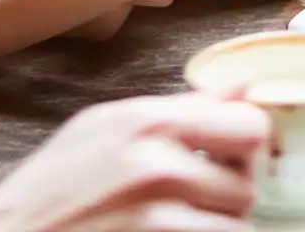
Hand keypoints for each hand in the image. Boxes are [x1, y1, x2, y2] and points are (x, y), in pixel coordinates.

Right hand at [0, 95, 267, 231]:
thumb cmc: (57, 184)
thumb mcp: (107, 125)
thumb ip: (178, 109)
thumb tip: (244, 86)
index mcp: (145, 120)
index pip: (247, 124)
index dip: (245, 144)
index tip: (228, 155)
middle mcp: (157, 164)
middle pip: (247, 184)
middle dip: (231, 194)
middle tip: (200, 198)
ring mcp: (158, 217)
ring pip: (236, 228)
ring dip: (214, 228)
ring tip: (175, 221)